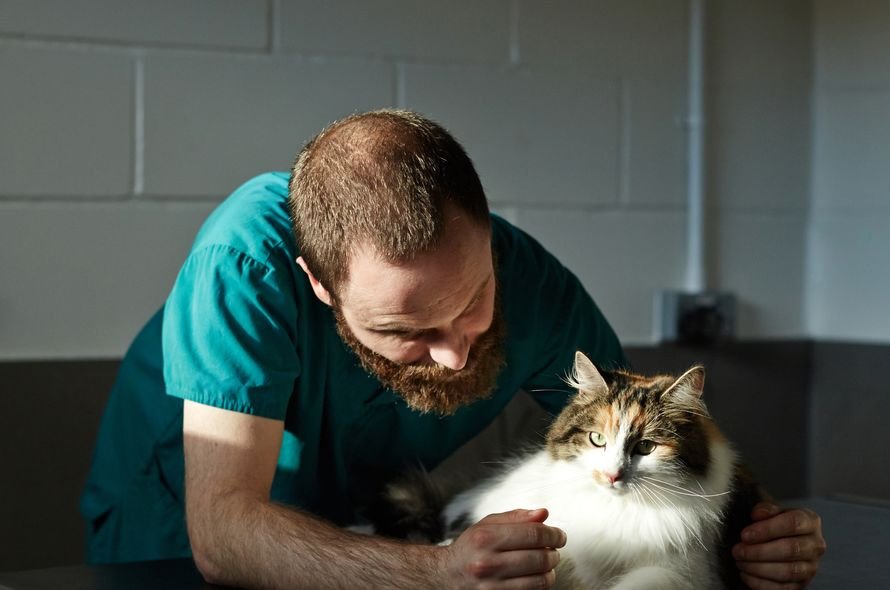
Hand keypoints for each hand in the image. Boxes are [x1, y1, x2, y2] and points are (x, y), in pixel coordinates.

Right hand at [439, 508, 565, 588]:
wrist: (447, 574)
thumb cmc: (471, 546)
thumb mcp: (487, 524)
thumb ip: (516, 517)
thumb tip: (543, 514)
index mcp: (485, 538)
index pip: (533, 534)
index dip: (553, 534)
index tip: (559, 535)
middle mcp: (487, 563)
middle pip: (539, 558)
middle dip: (554, 553)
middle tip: (554, 550)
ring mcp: (492, 586)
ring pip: (539, 580)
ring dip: (550, 571)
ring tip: (547, 564)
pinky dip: (540, 584)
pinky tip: (537, 576)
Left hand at [732, 502, 825, 588]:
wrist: (780, 540)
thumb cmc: (774, 523)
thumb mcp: (770, 510)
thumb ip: (765, 509)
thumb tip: (758, 514)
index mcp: (810, 521)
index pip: (793, 523)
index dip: (767, 529)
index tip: (745, 535)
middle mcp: (815, 545)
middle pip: (790, 549)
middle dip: (758, 552)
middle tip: (738, 551)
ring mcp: (811, 567)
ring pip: (787, 571)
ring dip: (758, 568)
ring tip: (740, 562)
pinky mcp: (802, 584)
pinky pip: (783, 588)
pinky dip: (761, 583)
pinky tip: (745, 575)